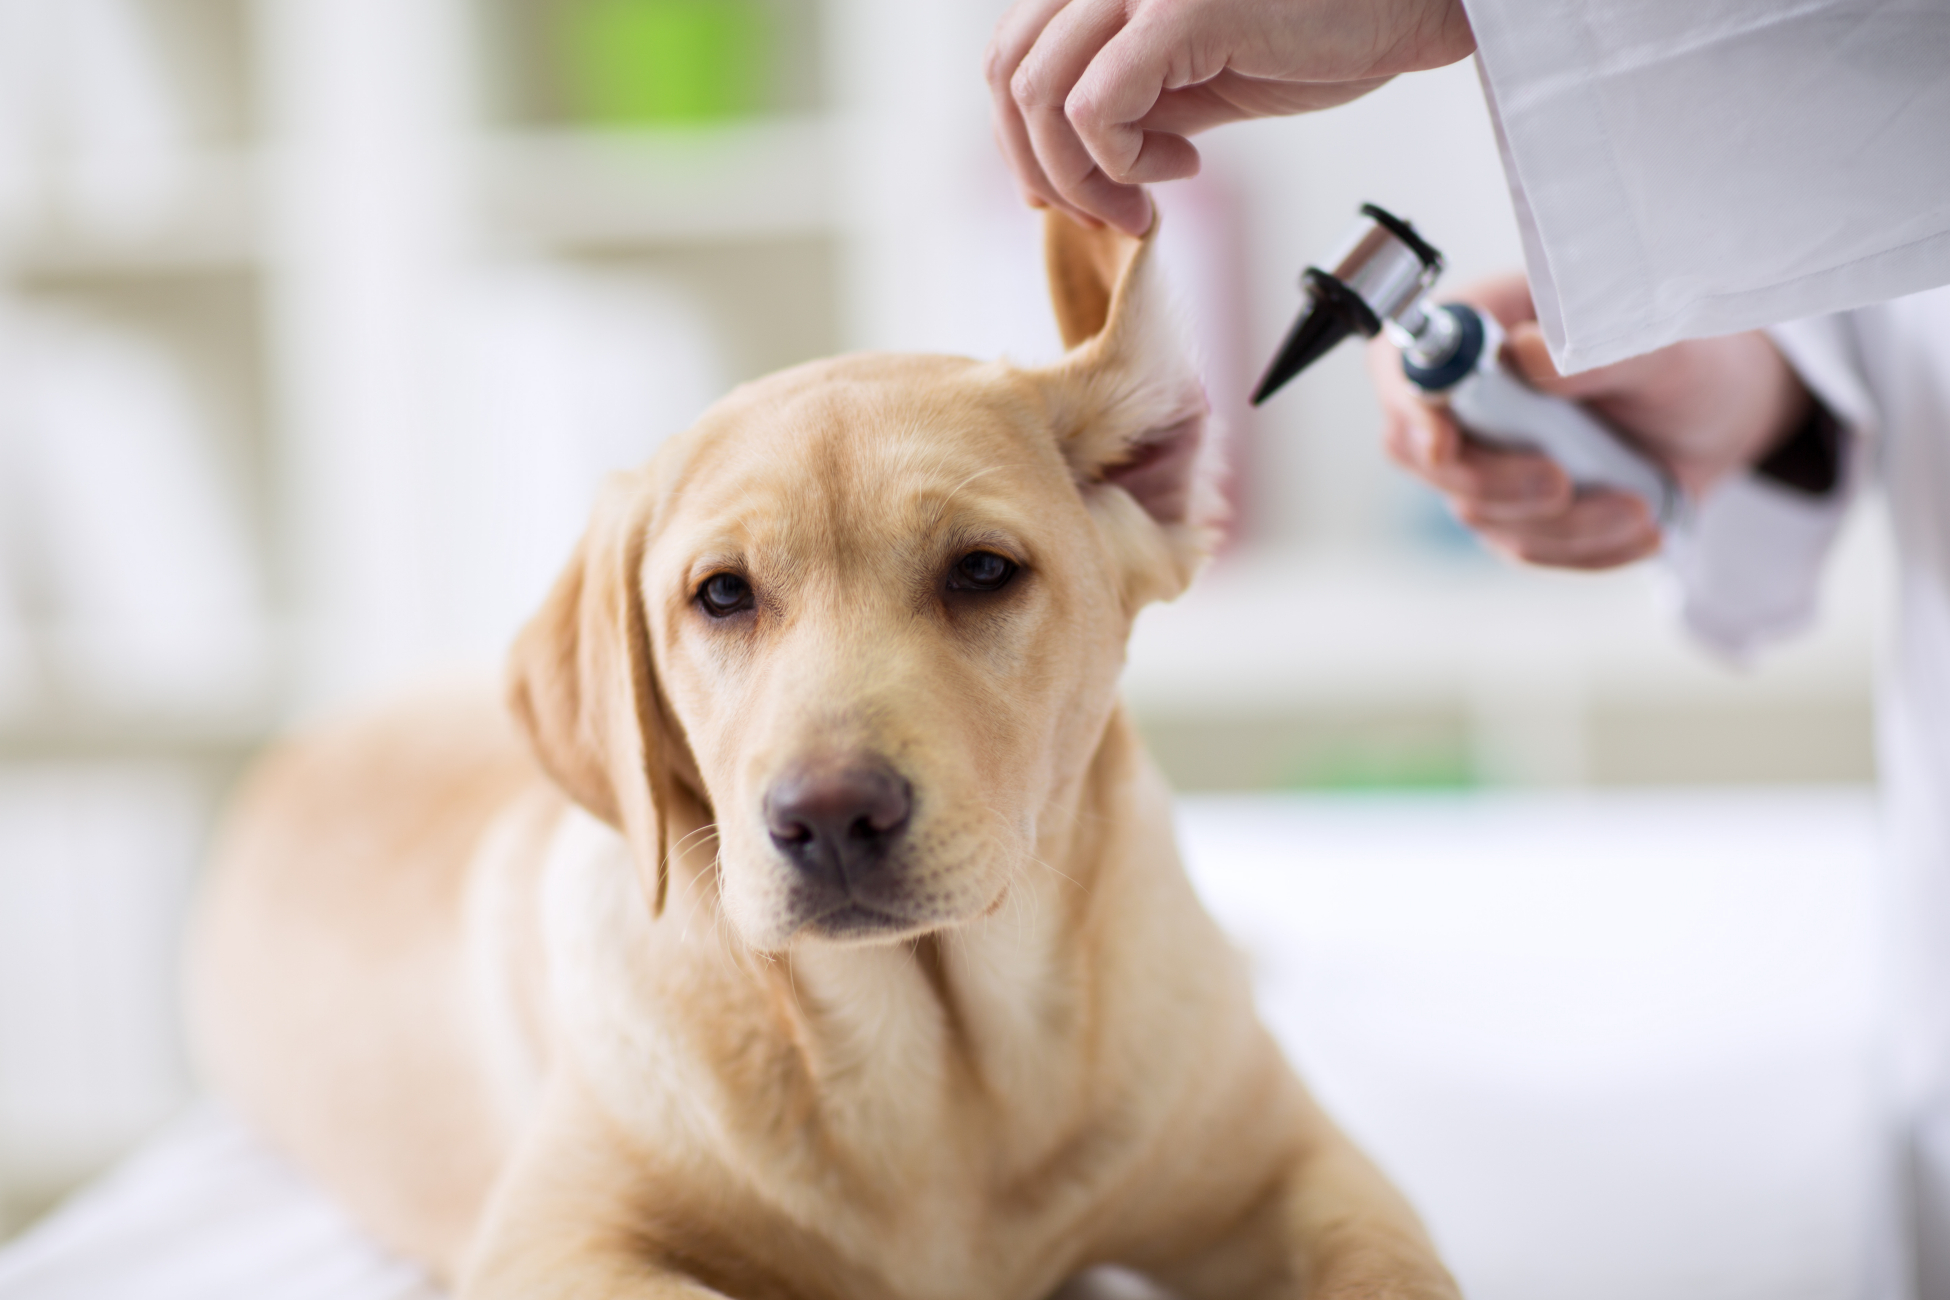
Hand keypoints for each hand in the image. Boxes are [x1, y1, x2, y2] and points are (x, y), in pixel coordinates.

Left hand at [985, 0, 1475, 234]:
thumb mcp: (1194, 71)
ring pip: (1042, 98)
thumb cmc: (1317, 32)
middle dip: (1041, 166)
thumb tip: (1067, 165)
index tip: (1072, 194)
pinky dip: (1122, 164)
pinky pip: (1095, 110)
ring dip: (1082, 177)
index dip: (1021, 138)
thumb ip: (1129, 98)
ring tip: (1142, 203)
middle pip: (1009, 75)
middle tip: (1102, 213)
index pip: (1011, 55)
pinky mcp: (1178, 11)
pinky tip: (1185, 167)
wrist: (1412, 3)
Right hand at [1369, 274, 1813, 568]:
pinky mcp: (1516, 513)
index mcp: (1475, 329)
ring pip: (1482, 512)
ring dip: (1563, 522)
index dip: (1414, 410)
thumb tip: (1521, 356)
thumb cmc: (1682, 359)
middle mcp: (1463, 399)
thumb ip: (1585, 349)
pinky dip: (1585, 549)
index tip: (1445, 444)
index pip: (1404, 371)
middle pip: (1426, 457)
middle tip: (1563, 483)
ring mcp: (1484, 460)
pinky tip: (1638, 529)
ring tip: (1637, 505)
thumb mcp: (1654, 343)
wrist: (1720, 415)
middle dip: (1495, 483)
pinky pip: (1527, 547)